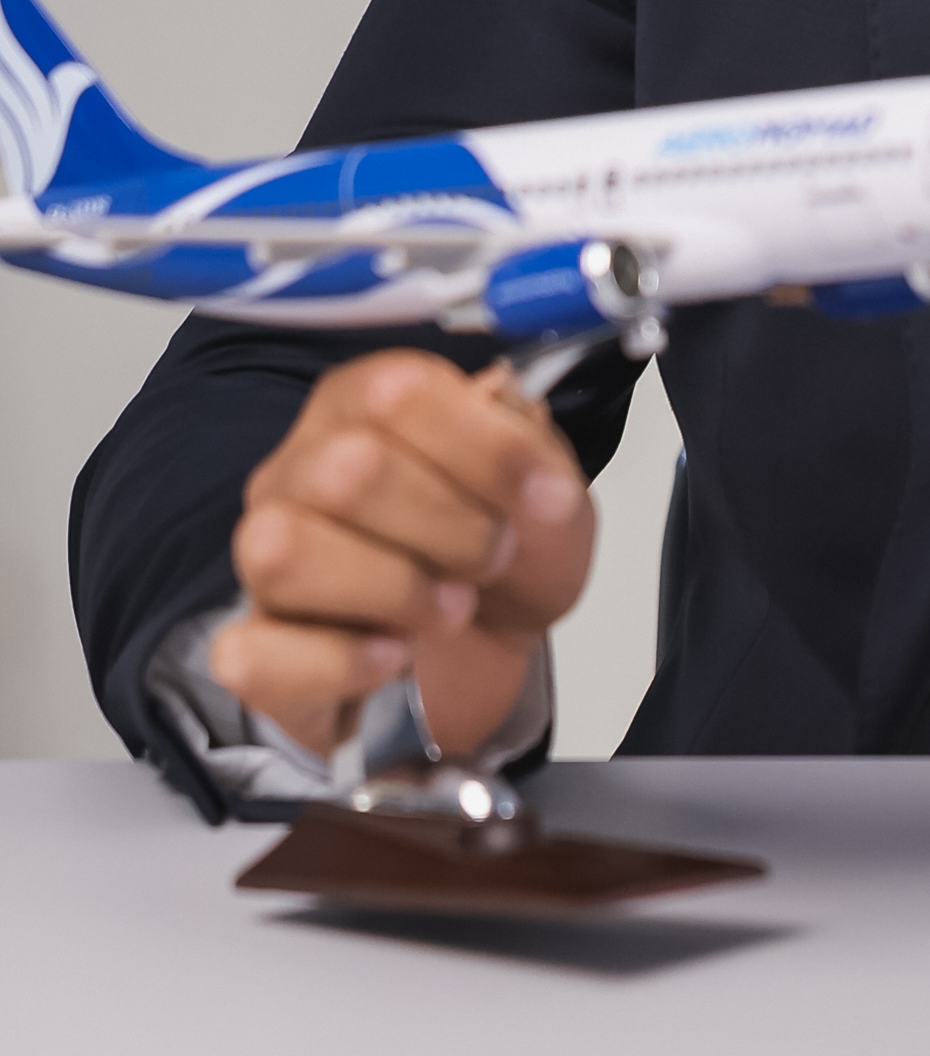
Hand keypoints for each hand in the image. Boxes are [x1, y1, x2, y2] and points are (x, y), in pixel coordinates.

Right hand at [208, 348, 594, 766]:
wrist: (485, 649)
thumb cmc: (505, 554)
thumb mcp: (548, 495)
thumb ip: (532, 448)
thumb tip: (503, 406)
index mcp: (364, 406)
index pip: (395, 394)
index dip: (484, 447)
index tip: (541, 495)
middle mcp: (300, 470)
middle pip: (345, 471)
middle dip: (450, 525)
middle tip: (494, 555)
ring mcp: (263, 559)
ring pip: (282, 552)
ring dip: (393, 589)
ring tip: (452, 608)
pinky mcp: (255, 651)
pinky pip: (254, 655)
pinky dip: (341, 661)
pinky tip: (396, 655)